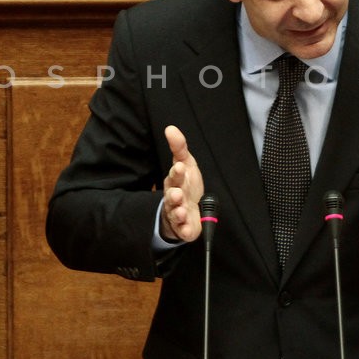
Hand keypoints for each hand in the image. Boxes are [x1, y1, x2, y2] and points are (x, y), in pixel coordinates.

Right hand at [160, 125, 203, 242]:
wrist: (188, 210)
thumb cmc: (186, 185)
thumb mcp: (186, 163)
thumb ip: (179, 147)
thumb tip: (170, 128)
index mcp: (175, 182)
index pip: (175, 176)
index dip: (177, 173)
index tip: (180, 167)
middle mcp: (174, 198)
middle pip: (172, 196)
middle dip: (174, 194)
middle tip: (177, 192)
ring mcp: (178, 213)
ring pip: (175, 213)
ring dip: (178, 212)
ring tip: (182, 210)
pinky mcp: (184, 228)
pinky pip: (182, 230)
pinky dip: (183, 230)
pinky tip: (186, 229)